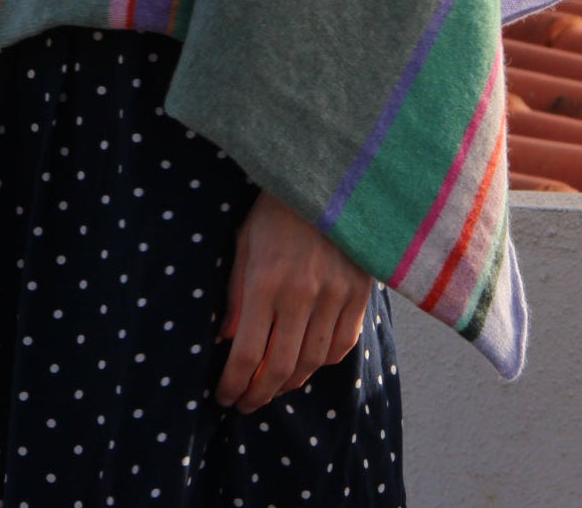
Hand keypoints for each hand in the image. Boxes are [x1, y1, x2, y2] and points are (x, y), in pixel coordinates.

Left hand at [214, 190, 372, 413]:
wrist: (327, 178)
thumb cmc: (276, 208)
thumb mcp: (245, 242)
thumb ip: (236, 294)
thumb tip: (226, 339)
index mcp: (266, 280)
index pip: (247, 354)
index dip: (233, 384)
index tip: (223, 396)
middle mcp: (302, 294)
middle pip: (280, 368)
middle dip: (258, 395)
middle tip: (245, 403)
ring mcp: (335, 295)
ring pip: (312, 362)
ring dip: (289, 383)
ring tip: (272, 386)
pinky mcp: (358, 292)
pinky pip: (342, 345)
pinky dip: (322, 362)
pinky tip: (306, 362)